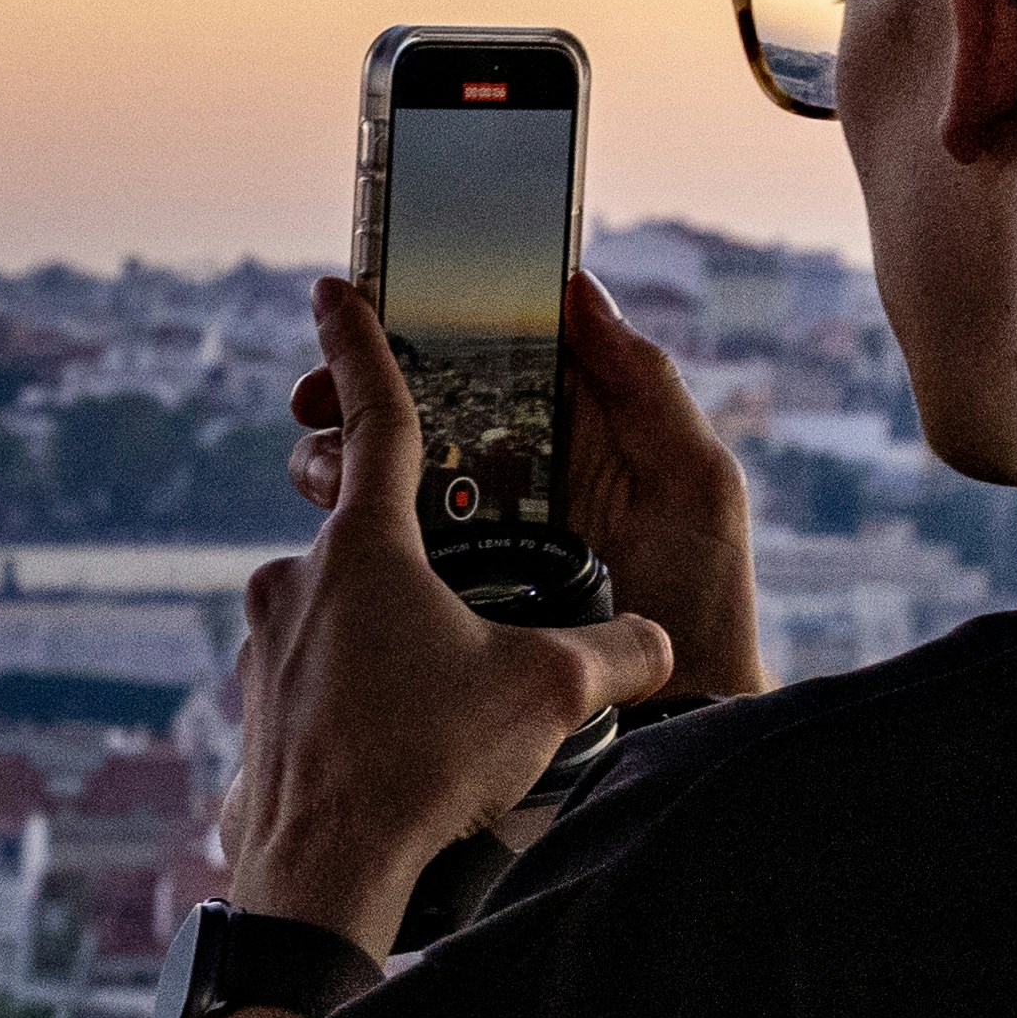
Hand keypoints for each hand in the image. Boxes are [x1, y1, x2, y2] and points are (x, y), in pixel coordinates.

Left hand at [226, 273, 671, 939]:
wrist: (318, 881)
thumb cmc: (423, 768)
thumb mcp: (548, 694)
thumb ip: (619, 650)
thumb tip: (660, 646)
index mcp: (366, 546)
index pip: (377, 414)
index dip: (366, 341)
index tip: (338, 286)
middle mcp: (296, 582)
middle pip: (374, 542)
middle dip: (427, 574)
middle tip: (468, 633)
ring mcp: (262, 649)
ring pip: (343, 621)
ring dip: (392, 651)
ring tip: (439, 722)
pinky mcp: (249, 712)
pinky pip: (314, 688)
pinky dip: (355, 710)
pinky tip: (391, 763)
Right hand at [286, 267, 762, 709]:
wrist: (675, 723)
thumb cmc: (703, 602)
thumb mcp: (696, 484)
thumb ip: (648, 388)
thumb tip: (580, 294)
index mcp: (575, 432)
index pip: (491, 361)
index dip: (428, 331)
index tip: (373, 314)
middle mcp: (519, 476)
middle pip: (422, 415)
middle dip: (360, 396)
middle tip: (312, 397)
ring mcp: (479, 536)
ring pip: (388, 479)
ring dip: (338, 461)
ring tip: (321, 472)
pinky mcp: (449, 595)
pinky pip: (387, 551)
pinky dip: (347, 533)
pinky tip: (325, 530)